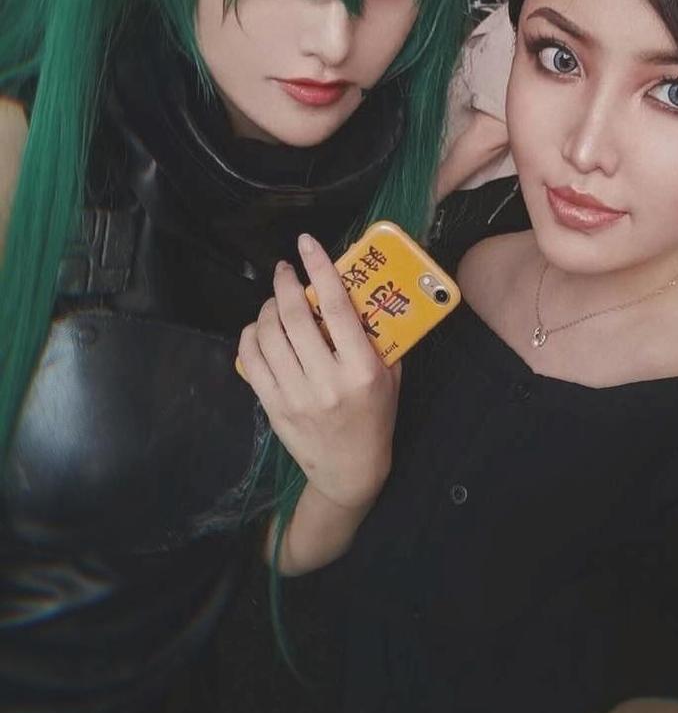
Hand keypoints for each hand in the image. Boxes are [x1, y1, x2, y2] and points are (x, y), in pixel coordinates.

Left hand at [238, 233, 398, 512]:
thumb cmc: (376, 417)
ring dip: (267, 308)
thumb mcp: (391, 376)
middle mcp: (326, 381)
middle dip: (284, 284)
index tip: (306, 243)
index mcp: (361, 369)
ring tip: (275, 301)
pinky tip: (260, 329)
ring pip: (268, 336)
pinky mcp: (273, 407)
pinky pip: (251, 361)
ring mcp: (295, 396)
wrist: (349, 470)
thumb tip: (362, 288)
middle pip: (294, 317)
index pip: (336, 308)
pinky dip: (251, 337)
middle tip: (284, 269)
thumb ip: (379, 336)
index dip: (319, 269)